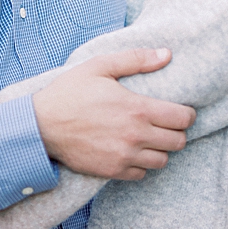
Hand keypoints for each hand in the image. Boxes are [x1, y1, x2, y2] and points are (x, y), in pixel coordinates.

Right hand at [32, 48, 193, 179]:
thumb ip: (136, 59)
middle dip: (176, 132)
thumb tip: (166, 54)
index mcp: (137, 108)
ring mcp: (124, 156)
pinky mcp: (112, 170)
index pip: (183, 119)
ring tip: (150, 138)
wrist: (40, 125)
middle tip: (165, 124)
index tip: (180, 111)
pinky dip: (141, 164)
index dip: (187, 114)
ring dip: (160, 149)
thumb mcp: (100, 66)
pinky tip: (132, 151)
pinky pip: (141, 174)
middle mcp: (136, 135)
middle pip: (178, 142)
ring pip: (162, 161)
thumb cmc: (70, 92)